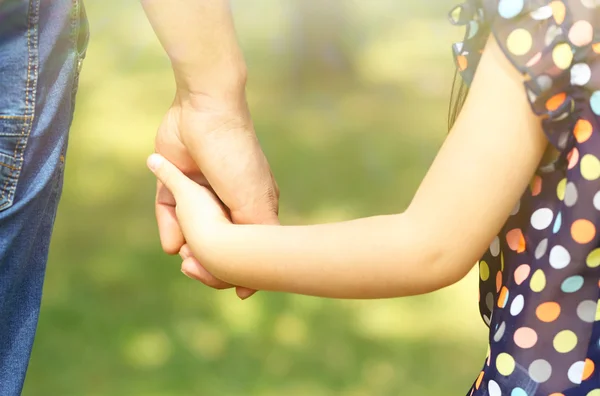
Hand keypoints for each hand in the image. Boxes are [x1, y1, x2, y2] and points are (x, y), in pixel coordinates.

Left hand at [154, 90, 278, 297]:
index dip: (231, 268)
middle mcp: (226, 202)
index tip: (222, 278)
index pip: (243, 250)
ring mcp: (200, 191)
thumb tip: (244, 291)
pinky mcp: (174, 180)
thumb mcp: (254, 202)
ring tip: (184, 251)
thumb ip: (255, 241)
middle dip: (204, 257)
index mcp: (252, 208)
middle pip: (213, 242)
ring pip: (189, 229)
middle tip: (195, 265)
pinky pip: (168, 211)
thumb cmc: (237, 159)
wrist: (206, 112)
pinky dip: (169, 227)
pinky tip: (173, 241)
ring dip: (187, 244)